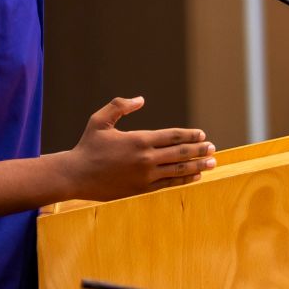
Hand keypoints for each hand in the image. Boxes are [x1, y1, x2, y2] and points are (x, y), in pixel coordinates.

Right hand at [62, 97, 215, 202]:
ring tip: (212, 163)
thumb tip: (141, 99)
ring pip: (178, 170)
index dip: (190, 135)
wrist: (75, 176)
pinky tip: (195, 177)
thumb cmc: (87, 146)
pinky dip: (184, 180)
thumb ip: (120, 105)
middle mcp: (145, 158)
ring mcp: (145, 176)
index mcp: (139, 140)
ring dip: (197, 166)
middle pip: (180, 153)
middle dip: (199, 150)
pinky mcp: (141, 189)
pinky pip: (168, 184)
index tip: (202, 134)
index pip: (172, 136)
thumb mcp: (100, 120)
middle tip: (213, 148)